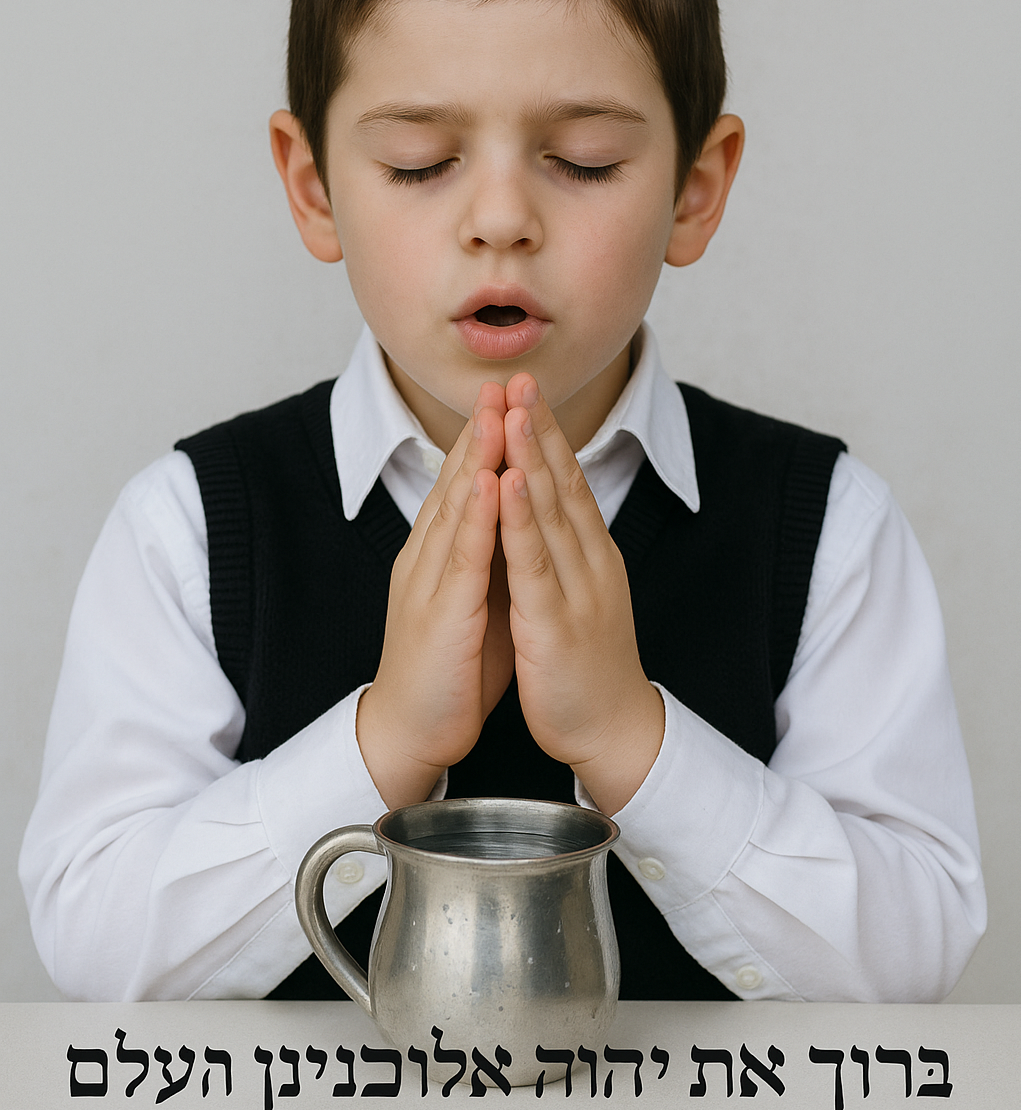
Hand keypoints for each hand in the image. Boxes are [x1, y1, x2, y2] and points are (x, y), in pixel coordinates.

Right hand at [356, 383, 513, 806]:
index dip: (488, 439)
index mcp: (442, 554)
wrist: (413, 729)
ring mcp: (429, 581)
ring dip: (477, 455)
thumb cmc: (452, 669)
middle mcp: (429, 557)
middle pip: (457, 481)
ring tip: (497, 409)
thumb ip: (494, 560)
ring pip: (456, 506)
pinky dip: (473, 514)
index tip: (513, 398)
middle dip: (482, 429)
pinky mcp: (439, 612)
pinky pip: (459, 556)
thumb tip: (519, 525)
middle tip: (504, 380)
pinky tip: (484, 479)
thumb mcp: (480, 600)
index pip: (465, 484)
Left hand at [498, 375, 664, 813]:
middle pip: (562, 484)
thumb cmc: (588, 666)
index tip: (524, 392)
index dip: (546, 435)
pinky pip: (534, 565)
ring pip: (550, 513)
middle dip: (537, 428)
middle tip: (519, 379)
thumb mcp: (578, 595)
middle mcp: (590, 563)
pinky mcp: (556, 623)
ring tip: (510, 411)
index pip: (567, 483)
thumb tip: (551, 513)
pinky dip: (520, 520)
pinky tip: (507, 484)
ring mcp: (576, 590)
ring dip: (529, 458)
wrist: (613, 731)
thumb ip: (565, 553)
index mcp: (590, 556)